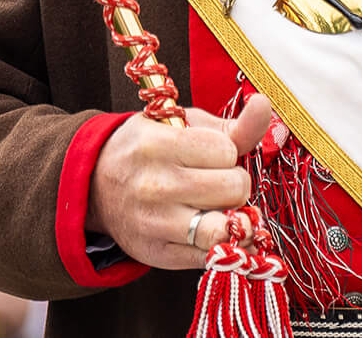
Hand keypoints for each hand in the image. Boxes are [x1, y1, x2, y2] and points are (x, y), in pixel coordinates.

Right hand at [88, 94, 273, 269]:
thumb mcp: (182, 126)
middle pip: (232, 188)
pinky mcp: (159, 254)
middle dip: (234, 182)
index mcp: (157, 145)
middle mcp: (154, 186)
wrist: (97, 188)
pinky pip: (212, 256)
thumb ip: (230, 125)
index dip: (227, 152)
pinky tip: (220, 230)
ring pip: (224, 228)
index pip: (225, 151)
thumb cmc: (149, 150)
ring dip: (233, 216)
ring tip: (221, 206)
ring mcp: (155, 224)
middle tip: (219, 180)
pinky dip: (228, 245)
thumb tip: (264, 105)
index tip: (214, 154)